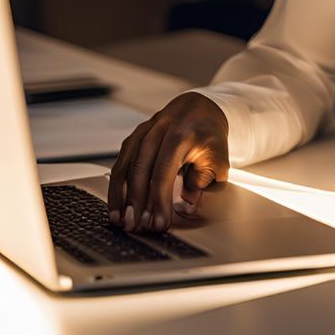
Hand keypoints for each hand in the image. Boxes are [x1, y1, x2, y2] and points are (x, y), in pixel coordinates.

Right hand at [108, 92, 229, 232]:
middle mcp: (160, 129)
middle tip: (135, 227)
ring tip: (120, 220)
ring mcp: (145, 130)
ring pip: (126, 164)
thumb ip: (204, 183)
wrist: (201, 107)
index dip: (159, 200)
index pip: (165, 171)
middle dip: (136, 202)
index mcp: (183, 134)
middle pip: (141, 168)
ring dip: (121, 196)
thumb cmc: (210, 136)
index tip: (158, 222)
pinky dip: (116, 185)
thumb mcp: (218, 159)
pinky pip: (121, 161)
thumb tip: (187, 206)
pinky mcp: (135, 135)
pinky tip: (116, 204)